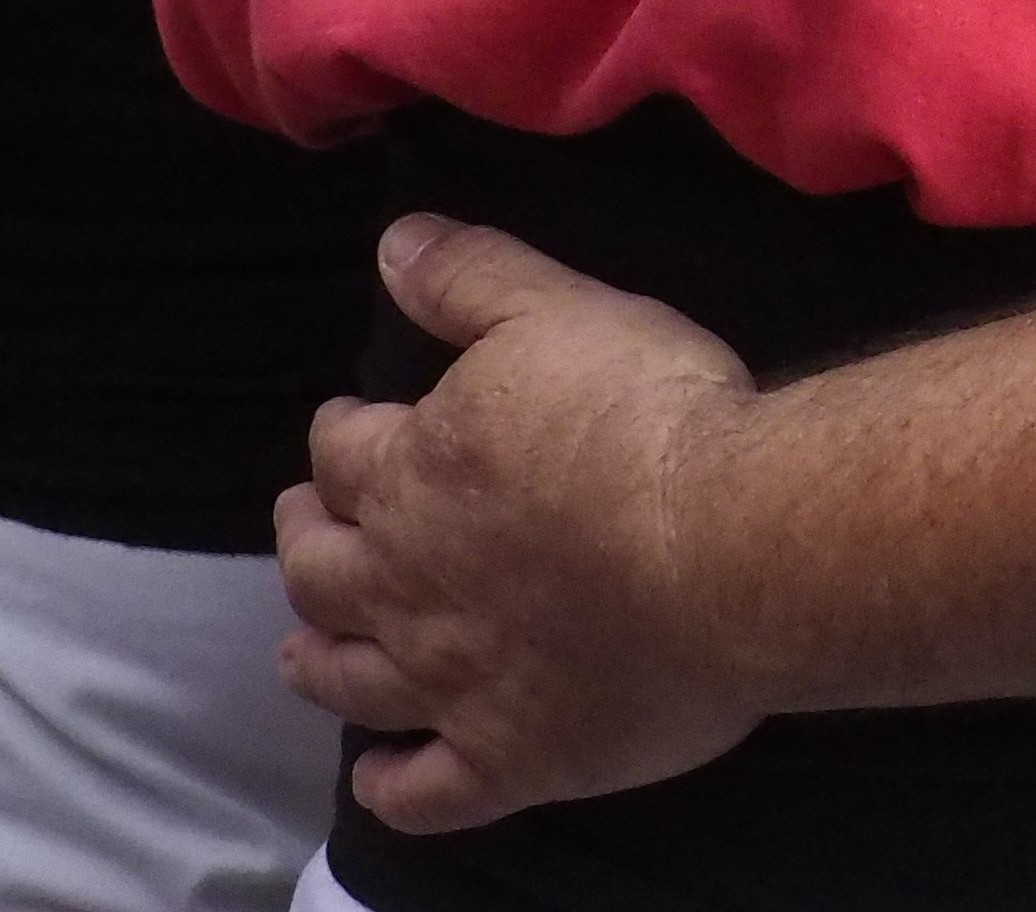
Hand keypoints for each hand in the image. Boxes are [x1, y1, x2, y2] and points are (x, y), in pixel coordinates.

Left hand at [275, 216, 766, 831]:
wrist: (731, 549)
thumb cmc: (650, 416)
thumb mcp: (560, 310)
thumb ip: (470, 278)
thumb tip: (391, 243)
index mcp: (410, 474)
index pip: (343, 452)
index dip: (343, 436)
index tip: (352, 427)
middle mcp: (403, 584)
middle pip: (318, 568)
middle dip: (307, 539)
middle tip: (310, 524)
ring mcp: (447, 682)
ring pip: (348, 679)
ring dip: (318, 661)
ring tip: (303, 651)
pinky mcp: (505, 758)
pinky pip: (423, 791)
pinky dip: (392, 785)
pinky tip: (381, 774)